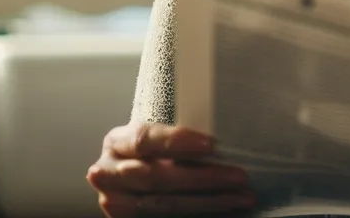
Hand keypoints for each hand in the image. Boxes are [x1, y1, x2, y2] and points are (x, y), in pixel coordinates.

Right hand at [87, 122, 254, 216]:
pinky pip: (163, 217)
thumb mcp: (153, 144)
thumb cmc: (148, 158)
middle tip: (239, 176)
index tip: (212, 145)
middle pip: (157, 176)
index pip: (145, 139)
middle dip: (202, 177)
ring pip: (164, 203)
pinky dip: (197, 213)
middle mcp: (108, 172)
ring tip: (241, 196)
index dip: (178, 142)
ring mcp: (114, 201)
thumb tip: (222, 142)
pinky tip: (223, 207)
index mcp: (117, 142)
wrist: (126, 185)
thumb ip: (174, 142)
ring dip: (208, 200)